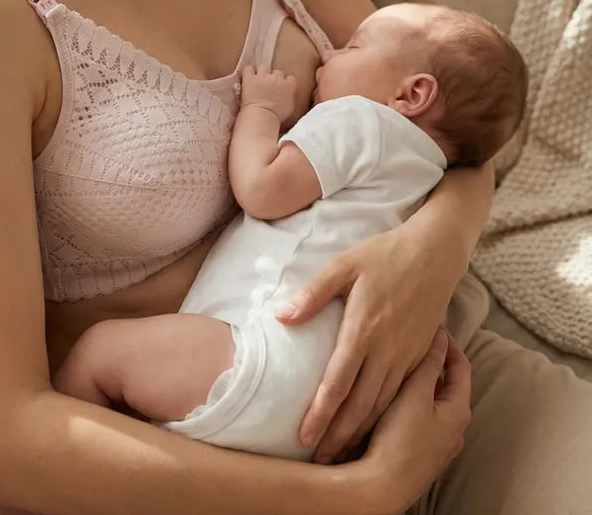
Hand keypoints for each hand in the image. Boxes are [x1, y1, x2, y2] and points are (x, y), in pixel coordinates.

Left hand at [240, 64, 296, 123]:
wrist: (262, 116)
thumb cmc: (276, 116)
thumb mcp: (290, 108)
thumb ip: (290, 97)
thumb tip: (289, 95)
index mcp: (289, 85)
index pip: (290, 78)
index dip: (285, 82)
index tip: (282, 87)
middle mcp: (277, 78)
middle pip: (277, 72)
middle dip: (274, 77)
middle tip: (269, 86)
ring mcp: (263, 76)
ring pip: (263, 67)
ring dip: (261, 72)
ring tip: (258, 80)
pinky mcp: (250, 78)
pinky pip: (248, 69)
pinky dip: (248, 72)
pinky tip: (248, 77)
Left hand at [276, 221, 457, 460]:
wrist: (434, 253)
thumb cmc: (384, 255)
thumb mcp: (344, 265)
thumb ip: (314, 293)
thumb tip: (282, 316)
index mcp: (363, 329)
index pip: (338, 382)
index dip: (321, 413)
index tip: (304, 437)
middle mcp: (386, 350)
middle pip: (361, 404)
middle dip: (339, 436)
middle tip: (319, 463)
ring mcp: (406, 355)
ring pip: (382, 404)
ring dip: (361, 431)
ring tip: (341, 453)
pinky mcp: (419, 355)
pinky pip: (399, 394)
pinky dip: (384, 417)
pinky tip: (372, 427)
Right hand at [360, 328, 470, 514]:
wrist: (381, 487)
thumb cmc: (400, 439)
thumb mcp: (415, 394)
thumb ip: (427, 363)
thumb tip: (438, 337)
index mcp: (459, 410)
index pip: (462, 366)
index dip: (448, 343)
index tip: (432, 327)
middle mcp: (454, 428)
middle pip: (448, 384)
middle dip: (432, 362)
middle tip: (413, 342)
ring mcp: (438, 443)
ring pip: (432, 401)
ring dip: (421, 382)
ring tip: (399, 365)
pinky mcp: (421, 452)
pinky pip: (421, 417)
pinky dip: (412, 400)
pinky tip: (392, 396)